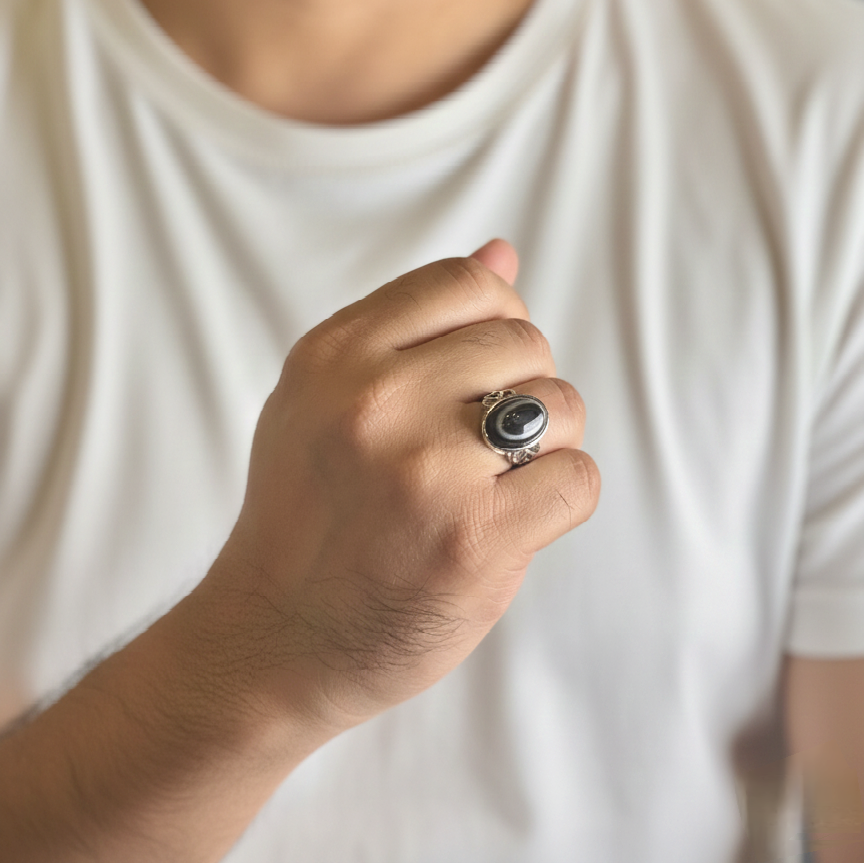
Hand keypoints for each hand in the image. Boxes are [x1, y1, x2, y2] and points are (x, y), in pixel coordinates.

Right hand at [204, 240, 599, 736]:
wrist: (274, 640)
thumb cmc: (308, 514)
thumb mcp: (323, 398)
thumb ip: (410, 323)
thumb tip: (504, 252)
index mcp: (334, 355)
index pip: (468, 283)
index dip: (497, 320)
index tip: (480, 370)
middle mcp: (375, 399)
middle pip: (525, 342)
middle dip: (521, 388)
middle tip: (480, 444)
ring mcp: (425, 469)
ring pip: (562, 406)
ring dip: (545, 446)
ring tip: (492, 483)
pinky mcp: (474, 538)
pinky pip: (577, 478)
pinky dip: (559, 500)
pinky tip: (510, 521)